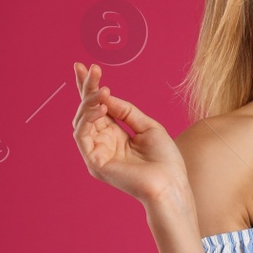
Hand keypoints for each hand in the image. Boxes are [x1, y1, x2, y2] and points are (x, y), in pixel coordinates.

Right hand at [71, 62, 190, 209]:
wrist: (172, 184)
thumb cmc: (166, 160)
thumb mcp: (148, 127)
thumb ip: (126, 111)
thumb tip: (105, 95)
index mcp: (115, 135)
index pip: (99, 108)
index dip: (92, 88)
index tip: (89, 67)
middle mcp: (102, 143)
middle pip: (87, 111)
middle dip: (86, 89)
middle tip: (89, 69)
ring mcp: (96, 152)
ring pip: (81, 121)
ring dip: (89, 102)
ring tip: (101, 89)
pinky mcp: (94, 162)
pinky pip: (82, 135)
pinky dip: (88, 119)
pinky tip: (101, 108)